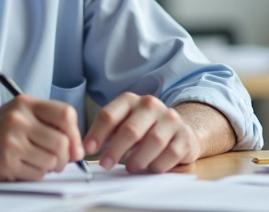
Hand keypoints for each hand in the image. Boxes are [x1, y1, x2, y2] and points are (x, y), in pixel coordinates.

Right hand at [0, 95, 83, 180]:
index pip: (65, 114)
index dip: (75, 133)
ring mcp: (12, 141)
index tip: (75, 146)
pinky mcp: (6, 161)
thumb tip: (77, 146)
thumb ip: (46, 122)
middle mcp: (19, 119)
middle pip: (62, 142)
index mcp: (25, 103)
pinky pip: (37, 174)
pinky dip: (36, 174)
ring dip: (49, 167)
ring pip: (52, 161)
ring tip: (37, 162)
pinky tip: (24, 167)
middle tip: (59, 161)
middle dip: (66, 157)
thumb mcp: (18, 114)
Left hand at [83, 93, 200, 173]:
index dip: (96, 134)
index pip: (109, 115)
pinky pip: (170, 153)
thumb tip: (83, 149)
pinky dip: (158, 164)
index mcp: (130, 100)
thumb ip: (106, 133)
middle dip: (115, 150)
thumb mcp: (123, 123)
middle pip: (130, 129)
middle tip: (105, 164)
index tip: (87, 150)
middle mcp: (151, 105)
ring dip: (138, 159)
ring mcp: (170, 119)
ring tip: (130, 167)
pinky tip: (150, 167)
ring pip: (153, 141)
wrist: (178, 128)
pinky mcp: (184, 136)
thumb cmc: (143, 128)